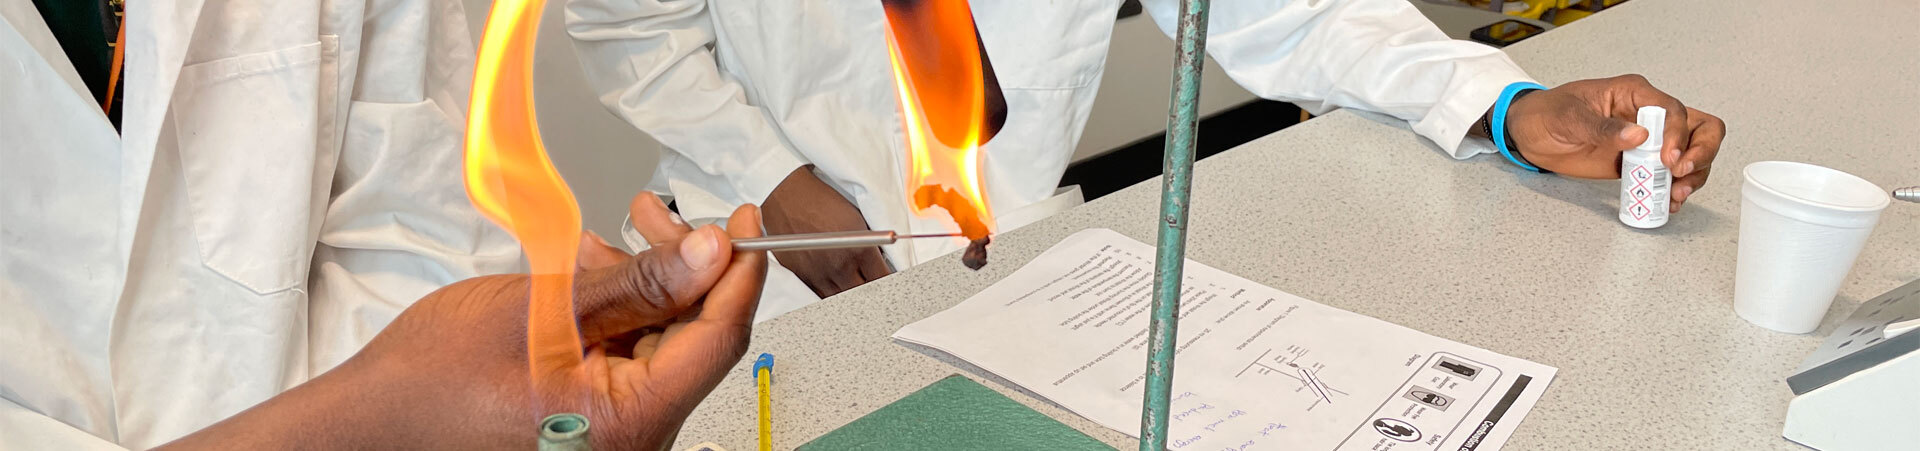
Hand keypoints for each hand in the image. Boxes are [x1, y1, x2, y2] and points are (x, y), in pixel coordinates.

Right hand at [160, 194, 766, 449]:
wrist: (368, 423)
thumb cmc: (429, 385)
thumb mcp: (540, 310)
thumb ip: (636, 282)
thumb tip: (712, 252)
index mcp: (630, 421)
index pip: (718, 336)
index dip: (738, 270)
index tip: (744, 220)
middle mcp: (634, 437)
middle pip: (692, 336)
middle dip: (678, 267)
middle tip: (653, 213)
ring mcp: (614, 431)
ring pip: (660, 341)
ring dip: (642, 283)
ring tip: (602, 240)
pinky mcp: (593, 420)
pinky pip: (628, 356)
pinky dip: (617, 311)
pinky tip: (586, 274)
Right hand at [760, 165, 891, 296]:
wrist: (787, 196)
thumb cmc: (822, 201)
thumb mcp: (857, 218)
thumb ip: (873, 243)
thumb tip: (884, 261)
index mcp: (860, 249)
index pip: (883, 280)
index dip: (891, 283)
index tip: (893, 283)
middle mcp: (840, 266)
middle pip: (865, 294)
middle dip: (873, 292)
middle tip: (876, 287)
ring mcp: (820, 275)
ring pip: (843, 299)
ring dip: (851, 294)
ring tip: (856, 286)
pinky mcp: (803, 277)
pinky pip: (822, 296)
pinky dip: (831, 294)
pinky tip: (837, 286)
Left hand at [1503, 74, 1726, 211]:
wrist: (1529, 134)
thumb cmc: (1547, 113)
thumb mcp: (1570, 117)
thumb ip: (1604, 128)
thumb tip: (1639, 136)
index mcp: (1635, 94)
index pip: (1674, 110)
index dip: (1679, 134)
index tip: (1669, 158)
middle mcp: (1649, 115)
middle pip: (1700, 128)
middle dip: (1701, 152)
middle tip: (1680, 174)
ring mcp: (1648, 140)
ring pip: (1692, 153)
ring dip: (1693, 175)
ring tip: (1675, 195)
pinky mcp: (1639, 162)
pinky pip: (1668, 175)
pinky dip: (1675, 188)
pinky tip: (1668, 201)